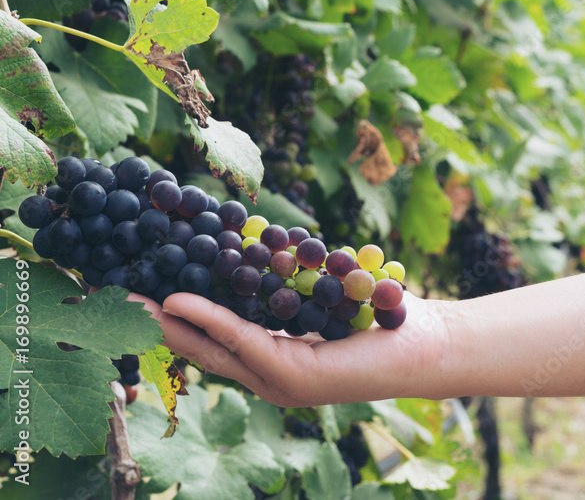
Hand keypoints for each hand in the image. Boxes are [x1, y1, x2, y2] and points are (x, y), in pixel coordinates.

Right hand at [128, 290, 449, 406]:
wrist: (427, 341)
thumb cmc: (380, 315)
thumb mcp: (321, 295)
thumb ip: (285, 285)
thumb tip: (257, 240)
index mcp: (273, 358)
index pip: (214, 340)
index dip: (176, 318)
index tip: (141, 290)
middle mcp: (270, 376)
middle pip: (202, 349)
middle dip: (158, 324)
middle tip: (118, 297)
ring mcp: (279, 383)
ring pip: (214, 349)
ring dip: (171, 323)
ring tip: (133, 299)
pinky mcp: (295, 379)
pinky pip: (244, 343)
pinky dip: (210, 320)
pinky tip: (179, 302)